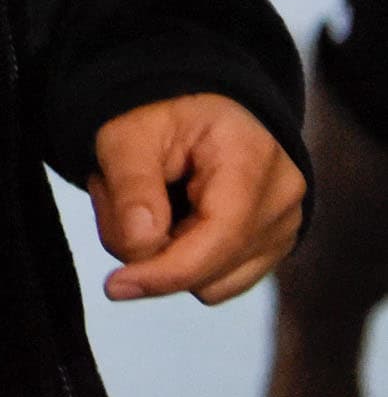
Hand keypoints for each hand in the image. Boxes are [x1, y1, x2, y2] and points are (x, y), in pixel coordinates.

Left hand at [87, 92, 307, 302]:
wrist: (195, 109)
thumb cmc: (163, 117)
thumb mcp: (128, 135)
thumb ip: (132, 188)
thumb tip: (142, 248)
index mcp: (253, 157)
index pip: (220, 236)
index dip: (166, 271)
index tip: (117, 287)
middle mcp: (282, 198)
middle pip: (209, 267)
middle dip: (147, 248)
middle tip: (112, 194)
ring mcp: (283, 228)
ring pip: (209, 282)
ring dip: (162, 256)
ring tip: (145, 202)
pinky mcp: (270, 250)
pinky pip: (215, 281)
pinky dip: (181, 260)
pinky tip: (169, 219)